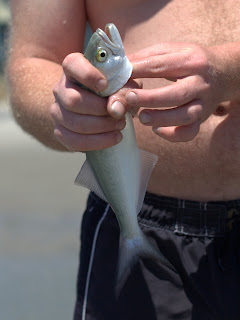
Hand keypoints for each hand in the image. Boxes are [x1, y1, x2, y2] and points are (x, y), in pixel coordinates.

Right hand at [51, 53, 125, 150]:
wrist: (103, 109)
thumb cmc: (116, 90)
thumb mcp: (126, 85)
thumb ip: (125, 91)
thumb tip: (115, 109)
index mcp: (74, 68)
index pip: (72, 64)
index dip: (88, 75)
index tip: (105, 85)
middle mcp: (61, 88)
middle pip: (73, 100)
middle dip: (100, 111)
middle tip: (120, 115)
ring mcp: (58, 110)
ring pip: (74, 122)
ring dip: (101, 127)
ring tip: (119, 126)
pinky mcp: (60, 131)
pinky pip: (73, 141)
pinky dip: (97, 142)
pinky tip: (113, 138)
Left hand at [121, 43, 236, 141]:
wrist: (223, 73)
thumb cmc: (190, 61)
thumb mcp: (174, 51)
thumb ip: (149, 57)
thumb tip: (122, 66)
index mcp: (190, 61)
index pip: (162, 66)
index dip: (140, 70)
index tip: (121, 75)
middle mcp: (199, 83)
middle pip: (176, 94)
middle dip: (150, 98)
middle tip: (129, 98)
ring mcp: (202, 103)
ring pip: (184, 116)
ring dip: (161, 119)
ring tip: (142, 118)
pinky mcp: (202, 118)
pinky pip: (190, 132)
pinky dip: (173, 135)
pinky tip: (157, 129)